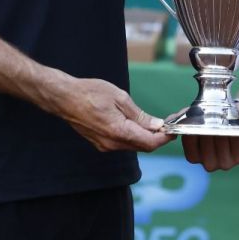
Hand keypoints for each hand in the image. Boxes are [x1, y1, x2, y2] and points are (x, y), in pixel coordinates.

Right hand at [55, 77, 173, 152]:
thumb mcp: (120, 98)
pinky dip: (133, 135)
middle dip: (157, 137)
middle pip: (143, 146)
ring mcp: (105, 145)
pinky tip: (135, 123)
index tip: (174, 129)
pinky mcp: (100, 143)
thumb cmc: (90, 93)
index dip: (165, 137)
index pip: (150, 143)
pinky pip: (122, 143)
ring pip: (133, 145)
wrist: (64, 98)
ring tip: (153, 122)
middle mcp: (112, 144)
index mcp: (119, 132)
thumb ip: (139, 115)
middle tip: (167, 123)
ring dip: (145, 136)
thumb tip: (156, 126)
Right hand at [179, 106, 238, 170]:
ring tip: (220, 123)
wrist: (237, 115)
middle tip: (207, 122)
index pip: (191, 155)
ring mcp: (227, 162)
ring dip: (221, 136)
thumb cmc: (212, 116)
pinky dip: (235, 137)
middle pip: (207, 153)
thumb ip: (180, 118)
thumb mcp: (195, 116)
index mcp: (198, 157)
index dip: (191, 141)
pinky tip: (233, 128)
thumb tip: (167, 122)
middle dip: (207, 137)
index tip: (192, 127)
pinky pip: (237, 147)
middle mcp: (211, 164)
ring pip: (222, 150)